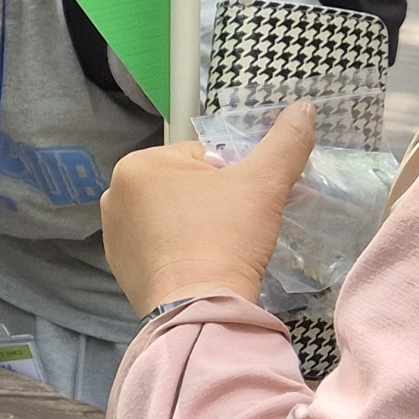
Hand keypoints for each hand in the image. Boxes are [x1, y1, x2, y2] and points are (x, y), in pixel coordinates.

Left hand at [100, 103, 314, 315]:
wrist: (202, 310)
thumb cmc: (226, 238)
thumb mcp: (264, 183)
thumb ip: (286, 141)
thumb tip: (304, 108)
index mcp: (137, 165)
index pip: (201, 157)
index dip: (232, 178)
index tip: (242, 206)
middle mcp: (115, 196)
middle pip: (185, 186)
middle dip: (213, 202)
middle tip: (234, 230)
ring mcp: (114, 236)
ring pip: (174, 217)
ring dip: (198, 226)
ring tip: (220, 249)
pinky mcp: (121, 270)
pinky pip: (162, 247)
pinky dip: (182, 252)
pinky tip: (201, 267)